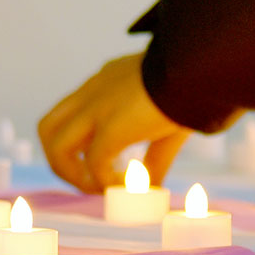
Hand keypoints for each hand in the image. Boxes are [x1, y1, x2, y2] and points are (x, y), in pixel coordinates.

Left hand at [38, 52, 197, 192]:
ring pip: (56, 145)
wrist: (206, 66)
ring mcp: (99, 106)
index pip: (72, 112)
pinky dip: (103, 180)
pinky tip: (124, 185)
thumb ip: (155, 156)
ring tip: (102, 188)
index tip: (100, 164)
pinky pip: (94, 162)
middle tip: (89, 181)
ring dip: (73, 175)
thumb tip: (152, 189)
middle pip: (48, 128)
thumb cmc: (197, 87)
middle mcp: (94, 90)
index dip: (77, 144)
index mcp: (106, 81)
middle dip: (61, 162)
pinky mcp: (112, 124)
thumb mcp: (168, 121)